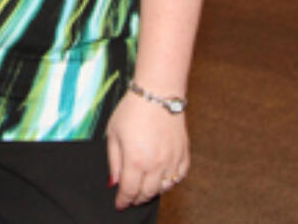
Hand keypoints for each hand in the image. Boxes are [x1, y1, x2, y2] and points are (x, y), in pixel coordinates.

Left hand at [106, 92, 188, 210]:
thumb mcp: (114, 133)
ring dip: (153, 191)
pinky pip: (179, 177)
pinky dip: (170, 182)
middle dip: (137, 198)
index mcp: (136, 159)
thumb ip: (114, 161)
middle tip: (131, 197)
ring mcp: (172, 160)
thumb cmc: (132, 109)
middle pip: (147, 193)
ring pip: (164, 188)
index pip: (130, 190)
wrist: (158, 93)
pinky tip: (162, 178)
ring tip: (145, 187)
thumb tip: (114, 182)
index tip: (120, 204)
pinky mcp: (183, 154)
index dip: (124, 201)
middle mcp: (156, 164)